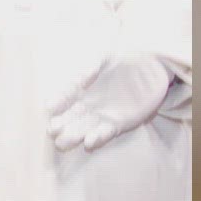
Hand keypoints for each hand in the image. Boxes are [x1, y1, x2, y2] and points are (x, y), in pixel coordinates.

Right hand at [47, 52, 171, 150]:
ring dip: (73, 136)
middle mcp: (88, 104)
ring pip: (83, 128)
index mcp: (82, 88)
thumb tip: (81, 82)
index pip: (66, 95)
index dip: (57, 101)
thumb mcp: (107, 58)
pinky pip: (105, 133)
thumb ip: (92, 68)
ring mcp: (102, 115)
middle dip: (60, 125)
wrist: (151, 70)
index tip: (49, 107)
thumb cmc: (125, 60)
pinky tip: (88, 142)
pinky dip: (97, 138)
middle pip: (70, 117)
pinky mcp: (118, 123)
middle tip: (52, 130)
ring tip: (62, 142)